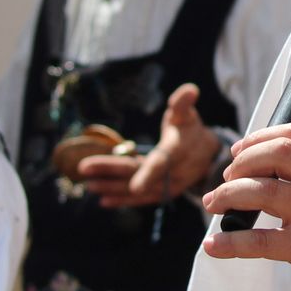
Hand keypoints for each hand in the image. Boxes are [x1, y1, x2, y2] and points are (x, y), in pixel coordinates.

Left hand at [76, 83, 224, 207]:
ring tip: (88, 184)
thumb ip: (183, 103)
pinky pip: (140, 199)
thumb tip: (190, 90)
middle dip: (110, 173)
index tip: (135, 187)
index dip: (149, 175)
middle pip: (139, 174)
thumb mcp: (188, 114)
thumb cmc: (191, 130)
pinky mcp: (160, 192)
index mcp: (178, 151)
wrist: (207, 155)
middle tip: (83, 168)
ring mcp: (167, 186)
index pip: (162, 163)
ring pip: (137, 190)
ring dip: (111, 188)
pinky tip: (102, 200)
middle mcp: (173, 173)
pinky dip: (121, 200)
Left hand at [200, 122, 290, 290]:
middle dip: (243, 162)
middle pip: (277, 153)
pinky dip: (231, 243)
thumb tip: (269, 158)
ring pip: (262, 191)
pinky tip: (213, 246)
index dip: (260, 137)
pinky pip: (260, 242)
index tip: (240, 151)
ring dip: (229, 195)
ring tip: (215, 203)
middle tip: (228, 176)